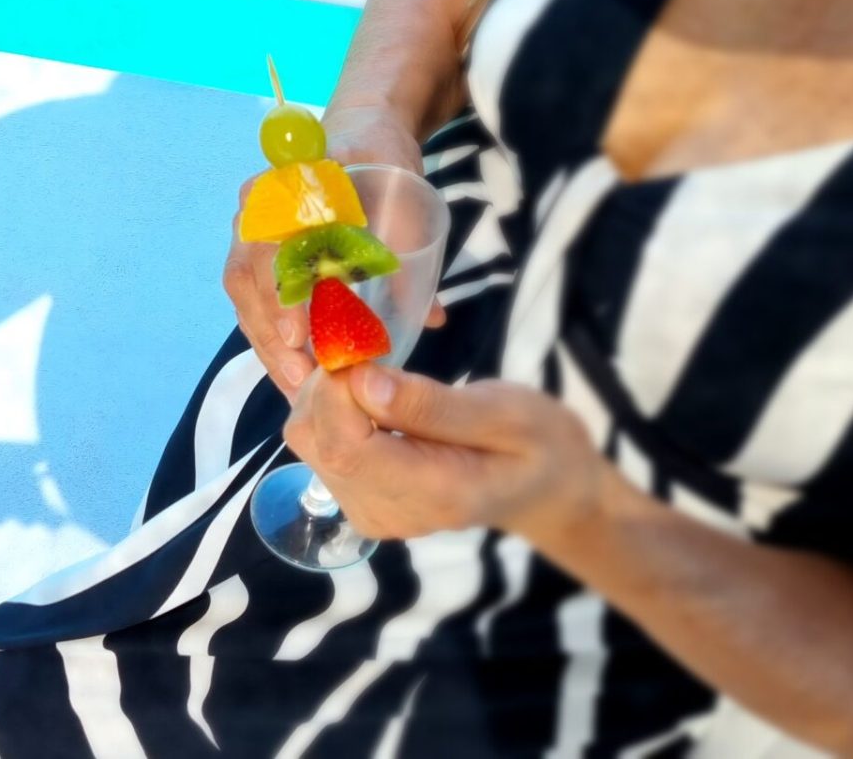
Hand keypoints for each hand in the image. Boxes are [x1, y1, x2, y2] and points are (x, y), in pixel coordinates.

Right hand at [222, 114, 441, 403]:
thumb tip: (428, 318)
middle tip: (304, 378)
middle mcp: (258, 205)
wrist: (362, 135)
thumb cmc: (384, 166)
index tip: (299, 335)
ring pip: (244, 294)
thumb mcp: (406, 203)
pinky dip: (268, 338)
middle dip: (273, 333)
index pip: (274, 240)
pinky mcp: (253, 254)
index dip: (282, 291)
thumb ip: (409, 256)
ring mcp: (249, 229)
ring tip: (298, 387)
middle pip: (249, 275)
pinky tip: (291, 371)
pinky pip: (249, 299)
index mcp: (291, 182)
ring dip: (268, 344)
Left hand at [282, 363, 605, 543]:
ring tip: (370, 365)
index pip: (344, 444)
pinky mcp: (357, 499)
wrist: (545, 490)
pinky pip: (317, 444)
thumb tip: (361, 381)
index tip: (362, 341)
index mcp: (430, 493)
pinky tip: (364, 390)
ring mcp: (368, 511)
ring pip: (307, 438)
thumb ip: (433, 404)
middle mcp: (386, 512)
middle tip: (366, 345)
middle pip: (315, 439)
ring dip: (324, 392)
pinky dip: (328, 408)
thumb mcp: (507, 414)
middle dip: (326, 382)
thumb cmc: (538, 444)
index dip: (336, 386)